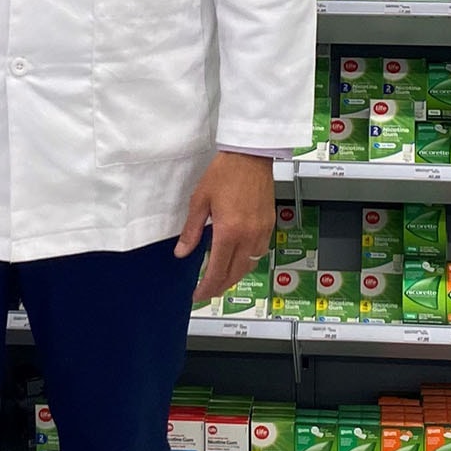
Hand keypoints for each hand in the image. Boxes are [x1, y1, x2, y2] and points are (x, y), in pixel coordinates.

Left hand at [176, 151, 274, 304]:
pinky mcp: (269, 226)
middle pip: (234, 274)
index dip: (206, 287)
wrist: (250, 156)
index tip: (197, 295)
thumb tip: (182, 252)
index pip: (217, 270)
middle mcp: (248, 236)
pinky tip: (237, 260)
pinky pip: (259, 253)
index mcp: (229, 232)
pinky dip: (247, 263)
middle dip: (219, 287)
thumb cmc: (224, 173)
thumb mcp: (200, 201)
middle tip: (206, 292)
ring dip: (234, 277)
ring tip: (220, 279)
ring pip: (249, 267)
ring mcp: (261, 232)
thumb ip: (192, 231)